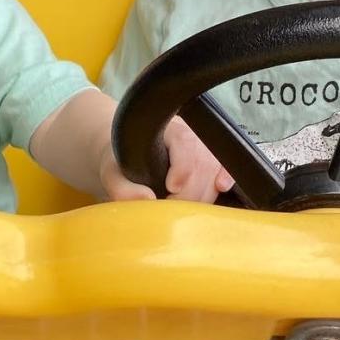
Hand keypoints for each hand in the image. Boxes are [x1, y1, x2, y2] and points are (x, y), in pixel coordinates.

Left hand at [97, 116, 233, 202]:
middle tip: (172, 209)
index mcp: (162, 130)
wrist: (128, 156)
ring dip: (204, 194)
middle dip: (190, 192)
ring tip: (182, 208)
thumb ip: (121, 188)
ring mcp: (203, 145)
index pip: (183, 141)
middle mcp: (188, 133)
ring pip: (215, 168)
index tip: (171, 188)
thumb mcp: (112, 173)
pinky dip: (227, 178)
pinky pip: (227, 166)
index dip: (183, 167)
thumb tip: (146, 200)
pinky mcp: (212, 159)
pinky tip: (220, 188)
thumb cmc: (121, 163)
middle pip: (202, 161)